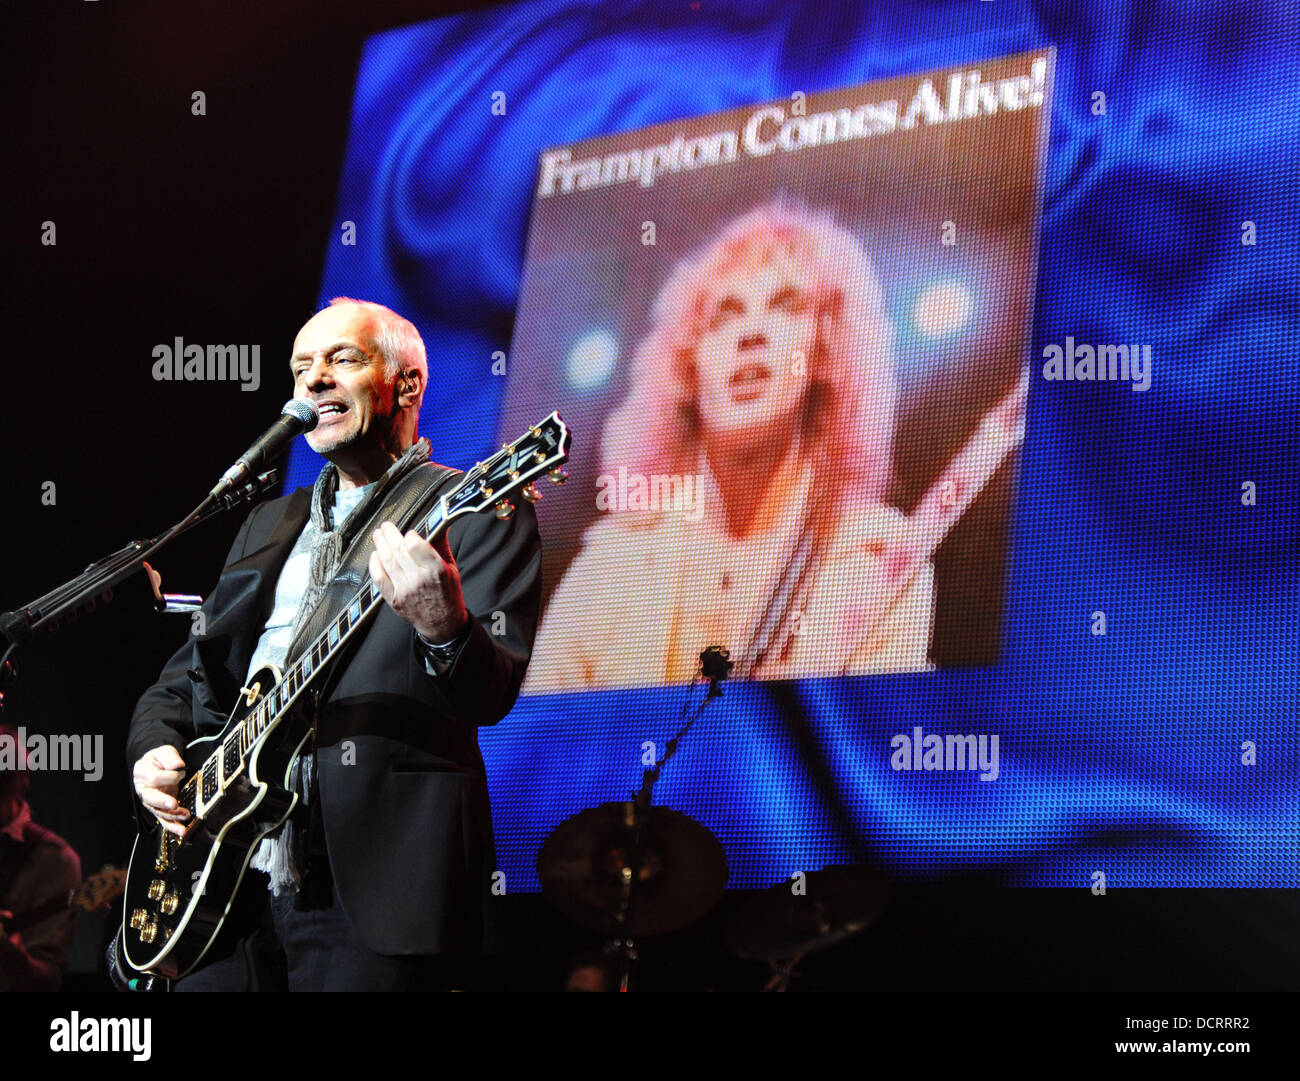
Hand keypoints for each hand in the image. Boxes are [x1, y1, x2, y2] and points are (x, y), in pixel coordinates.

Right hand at [133, 745, 188, 836]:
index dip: (169, 776)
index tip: (181, 772)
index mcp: (142, 773)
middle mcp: (144, 789)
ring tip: (185, 816)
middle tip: (173, 804)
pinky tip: (181, 830)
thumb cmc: (160, 759)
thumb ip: (170, 757)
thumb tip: (178, 766)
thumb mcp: (164, 752)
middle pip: (150, 798)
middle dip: (162, 801)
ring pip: (158, 811)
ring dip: (172, 815)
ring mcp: (151, 801)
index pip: (154, 778)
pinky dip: (172, 826)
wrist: (158, 765)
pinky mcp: (159, 808)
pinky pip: (164, 819)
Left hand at [369, 521, 469, 641]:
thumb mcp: (451, 569)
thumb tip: (438, 525)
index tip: (410, 533)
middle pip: (398, 550)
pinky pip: (379, 578)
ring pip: (387, 561)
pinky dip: (375, 565)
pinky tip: (375, 556)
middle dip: (390, 534)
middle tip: (386, 526)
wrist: (443, 624)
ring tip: (378, 535)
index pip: (415, 545)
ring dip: (380, 545)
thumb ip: (442, 546)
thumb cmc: (448, 595)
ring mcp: (405, 591)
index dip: (410, 535)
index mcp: (437, 571)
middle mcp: (419, 580)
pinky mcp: (394, 599)